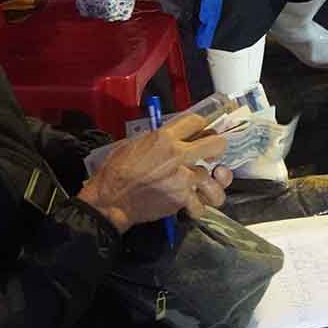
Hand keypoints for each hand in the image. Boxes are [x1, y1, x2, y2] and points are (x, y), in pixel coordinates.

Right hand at [78, 113, 230, 233]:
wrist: (110, 200)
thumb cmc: (116, 171)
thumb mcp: (135, 144)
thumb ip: (160, 139)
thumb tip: (177, 137)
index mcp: (164, 137)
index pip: (197, 121)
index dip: (200, 127)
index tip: (199, 134)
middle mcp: (178, 155)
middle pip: (218, 144)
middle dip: (217, 149)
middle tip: (210, 157)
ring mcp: (183, 178)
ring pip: (215, 178)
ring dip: (210, 183)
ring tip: (205, 186)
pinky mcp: (181, 199)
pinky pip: (202, 203)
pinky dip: (198, 206)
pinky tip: (192, 204)